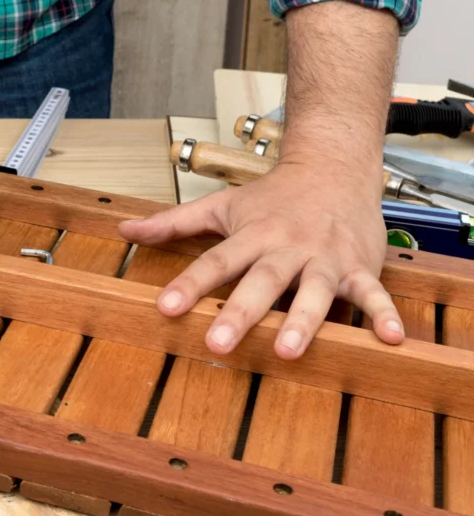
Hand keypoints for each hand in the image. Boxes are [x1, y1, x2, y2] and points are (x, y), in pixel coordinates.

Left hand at [119, 159, 403, 358]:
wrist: (334, 165)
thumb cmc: (272, 196)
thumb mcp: (220, 206)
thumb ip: (173, 223)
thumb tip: (123, 229)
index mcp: (251, 234)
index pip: (214, 262)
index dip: (189, 285)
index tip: (165, 307)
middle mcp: (286, 247)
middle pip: (260, 281)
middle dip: (240, 312)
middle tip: (217, 342)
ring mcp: (324, 257)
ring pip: (313, 290)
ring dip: (303, 320)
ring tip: (289, 350)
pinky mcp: (358, 266)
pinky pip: (372, 293)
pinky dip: (383, 314)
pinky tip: (391, 339)